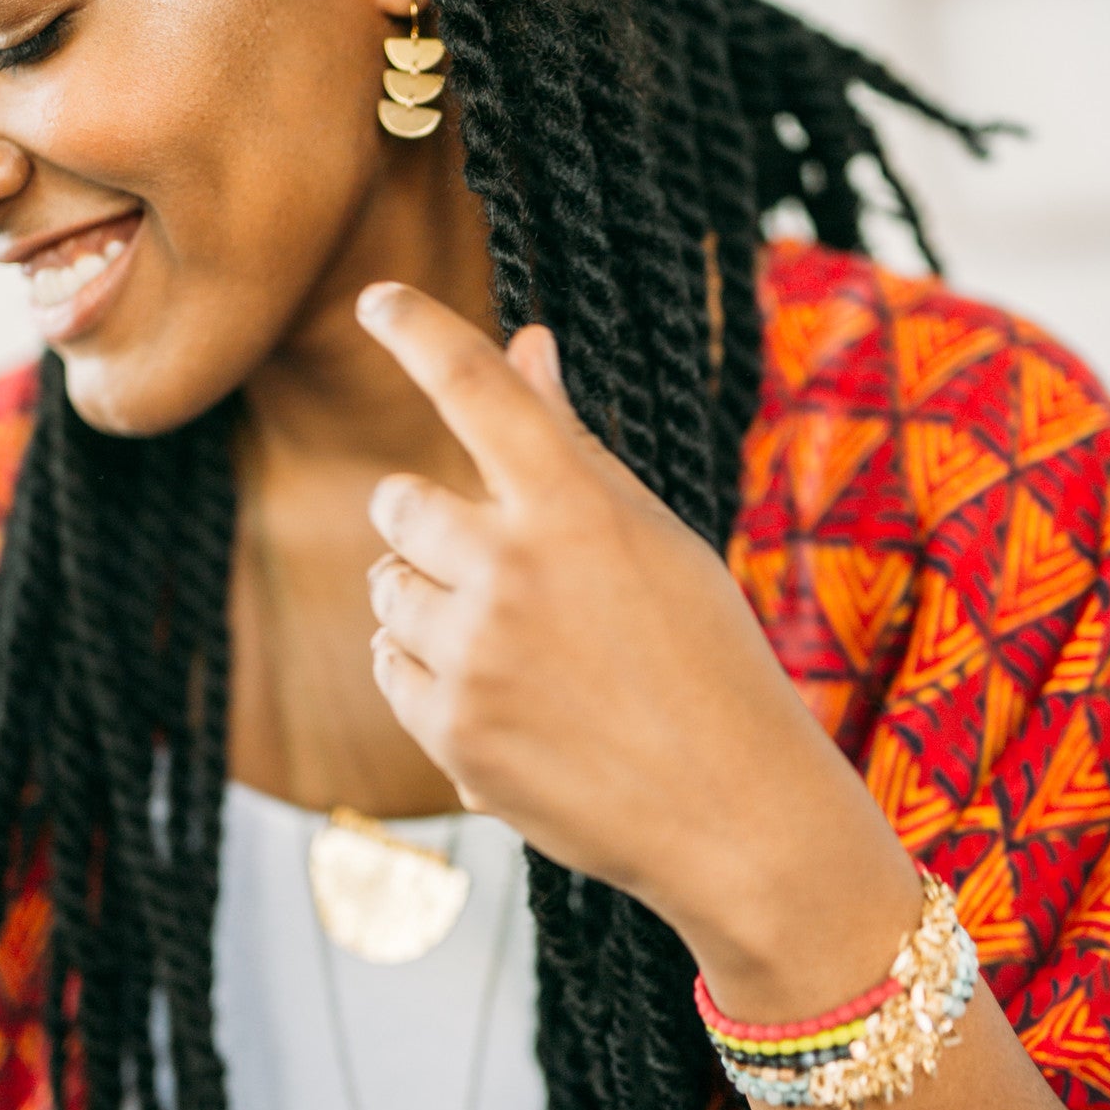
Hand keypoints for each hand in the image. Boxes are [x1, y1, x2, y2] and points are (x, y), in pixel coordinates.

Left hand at [357, 281, 917, 991]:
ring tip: (511, 644)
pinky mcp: (448, 733)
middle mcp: (513, 570)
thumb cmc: (706, 658)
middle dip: (429, 525)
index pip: (477, 387)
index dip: (418, 330)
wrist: (733, 812)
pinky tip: (504, 697)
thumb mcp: (652, 537)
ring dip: (427, 603)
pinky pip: (391, 668)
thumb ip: (571, 444)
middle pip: (398, 505)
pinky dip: (428, 674)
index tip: (376, 297)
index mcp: (576, 506)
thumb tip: (528, 344)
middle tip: (495, 566)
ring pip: (387, 591)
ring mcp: (475, 656)